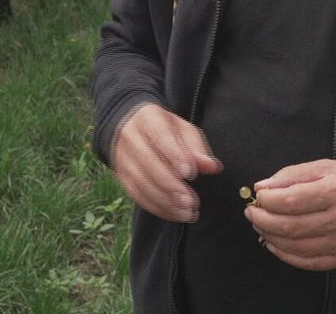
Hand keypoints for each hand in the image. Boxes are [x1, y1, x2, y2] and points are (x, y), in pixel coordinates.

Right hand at [110, 104, 221, 222]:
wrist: (130, 128)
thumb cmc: (165, 130)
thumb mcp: (184, 130)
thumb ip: (198, 149)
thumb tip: (213, 168)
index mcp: (148, 119)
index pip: (160, 137)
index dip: (175, 156)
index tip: (191, 174)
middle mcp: (131, 138)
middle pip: (148, 163)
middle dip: (171, 185)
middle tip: (192, 201)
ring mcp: (123, 159)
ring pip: (141, 183)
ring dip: (166, 201)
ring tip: (188, 212)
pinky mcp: (122, 177)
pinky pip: (137, 196)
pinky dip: (158, 208)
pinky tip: (176, 215)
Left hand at [246, 159, 335, 270]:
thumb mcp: (325, 167)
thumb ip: (292, 175)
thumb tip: (262, 187)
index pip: (291, 200)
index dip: (267, 200)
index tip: (258, 196)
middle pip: (290, 226)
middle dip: (262, 220)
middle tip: (252, 213)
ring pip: (296, 246)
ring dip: (270, 237)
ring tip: (261, 226)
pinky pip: (308, 262)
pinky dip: (285, 255)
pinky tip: (274, 244)